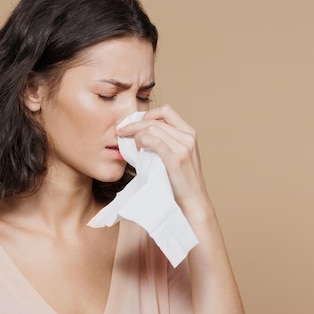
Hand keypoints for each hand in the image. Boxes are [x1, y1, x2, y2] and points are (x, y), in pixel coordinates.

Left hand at [116, 105, 213, 220]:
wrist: (192, 202)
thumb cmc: (180, 182)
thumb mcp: (177, 156)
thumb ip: (165, 142)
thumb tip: (139, 134)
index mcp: (189, 133)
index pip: (166, 111)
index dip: (147, 114)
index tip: (134, 124)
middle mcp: (188, 137)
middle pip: (155, 120)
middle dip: (134, 124)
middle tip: (120, 131)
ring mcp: (183, 147)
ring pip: (152, 128)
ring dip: (136, 134)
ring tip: (131, 145)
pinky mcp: (175, 158)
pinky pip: (154, 140)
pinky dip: (142, 141)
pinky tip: (138, 149)